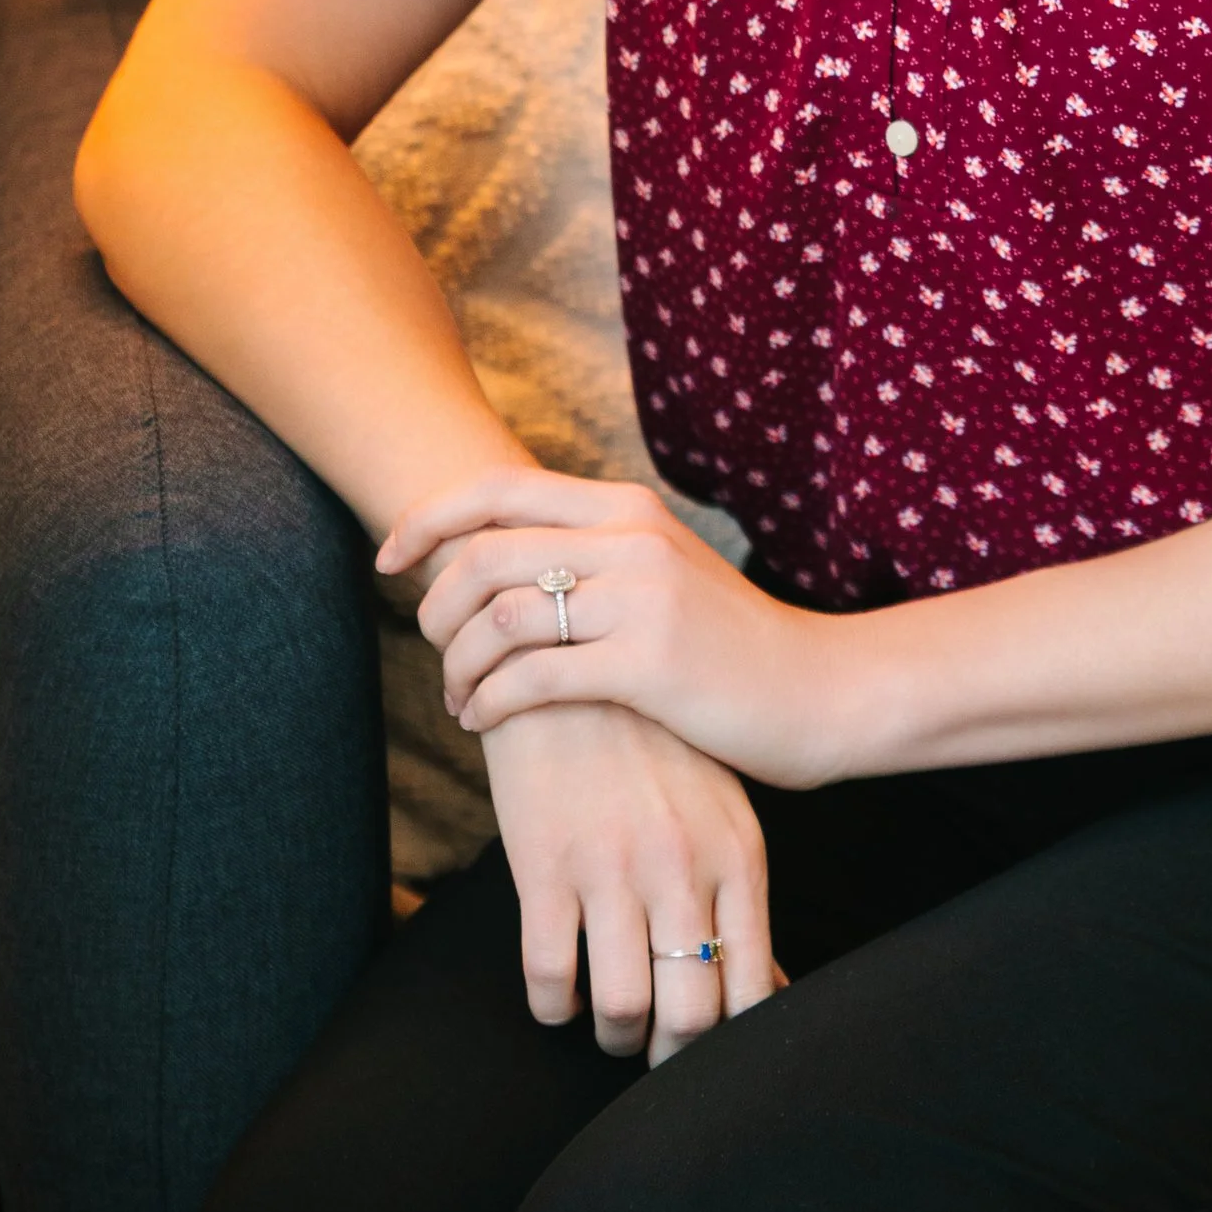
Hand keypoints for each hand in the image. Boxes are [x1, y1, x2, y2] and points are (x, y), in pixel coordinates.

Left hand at [380, 471, 850, 788]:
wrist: (820, 690)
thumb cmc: (731, 644)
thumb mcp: (664, 573)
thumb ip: (595, 555)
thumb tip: (499, 565)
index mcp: (627, 509)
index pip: (499, 489)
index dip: (428, 520)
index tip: (391, 560)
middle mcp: (630, 540)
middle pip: (484, 553)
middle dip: (433, 607)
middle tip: (432, 648)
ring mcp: (640, 599)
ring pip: (498, 618)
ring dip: (456, 665)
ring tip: (460, 698)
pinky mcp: (647, 665)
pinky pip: (531, 679)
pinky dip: (488, 703)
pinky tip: (485, 722)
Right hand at [479, 695, 780, 1063]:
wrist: (572, 658)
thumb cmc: (657, 747)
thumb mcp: (720, 809)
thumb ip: (741, 899)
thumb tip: (769, 991)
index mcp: (735, 853)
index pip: (752, 985)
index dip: (733, 1041)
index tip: (712, 1046)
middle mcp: (680, 867)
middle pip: (689, 1015)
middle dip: (671, 1054)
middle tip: (655, 1047)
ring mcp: (611, 867)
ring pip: (620, 1009)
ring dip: (614, 1034)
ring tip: (609, 1019)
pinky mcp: (543, 864)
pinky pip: (548, 979)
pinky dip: (554, 1006)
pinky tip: (559, 990)